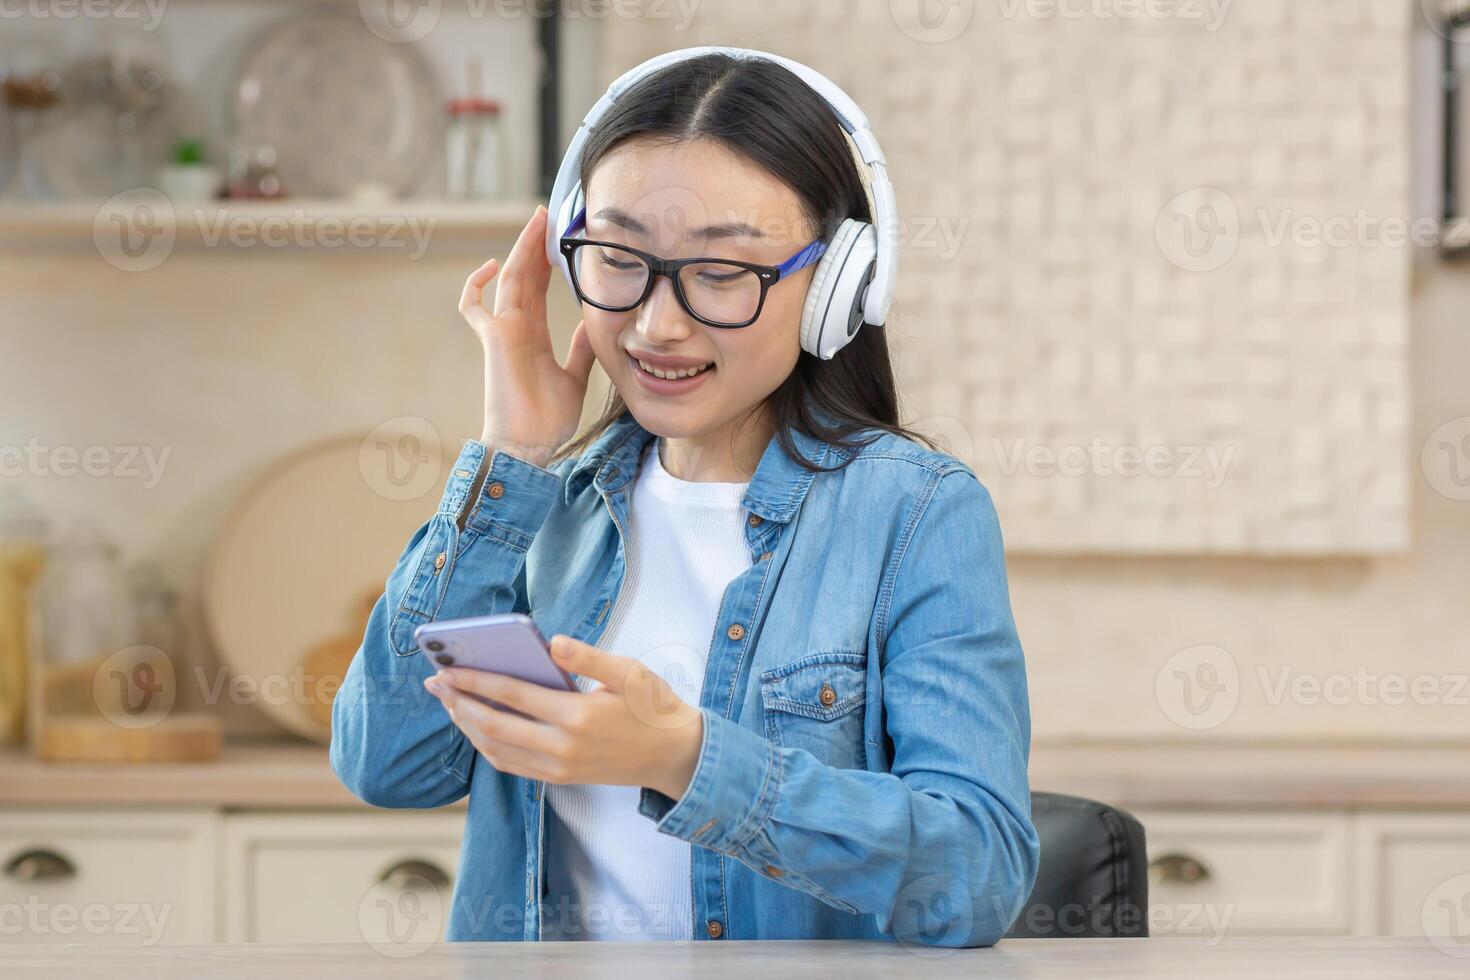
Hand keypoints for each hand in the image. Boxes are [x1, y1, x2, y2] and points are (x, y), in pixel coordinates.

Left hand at [423, 634, 703, 799]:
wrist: (675, 757)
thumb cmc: (653, 707)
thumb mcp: (630, 672)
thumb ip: (588, 658)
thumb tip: (554, 642)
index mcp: (577, 715)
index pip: (513, 695)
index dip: (475, 681)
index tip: (447, 668)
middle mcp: (563, 746)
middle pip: (494, 726)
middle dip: (459, 703)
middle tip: (435, 684)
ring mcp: (559, 767)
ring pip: (496, 750)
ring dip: (468, 727)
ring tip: (450, 703)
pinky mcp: (560, 778)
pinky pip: (511, 766)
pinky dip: (487, 747)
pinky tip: (477, 728)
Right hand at [458, 205, 595, 466]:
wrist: (529, 446)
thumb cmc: (547, 419)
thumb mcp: (575, 377)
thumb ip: (581, 350)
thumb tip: (593, 326)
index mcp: (534, 334)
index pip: (540, 287)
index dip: (548, 262)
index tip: (560, 239)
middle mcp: (516, 327)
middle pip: (525, 275)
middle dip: (535, 244)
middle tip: (549, 214)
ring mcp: (502, 331)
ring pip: (509, 280)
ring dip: (522, 249)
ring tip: (538, 221)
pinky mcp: (493, 339)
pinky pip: (474, 307)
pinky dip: (476, 285)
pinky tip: (495, 265)